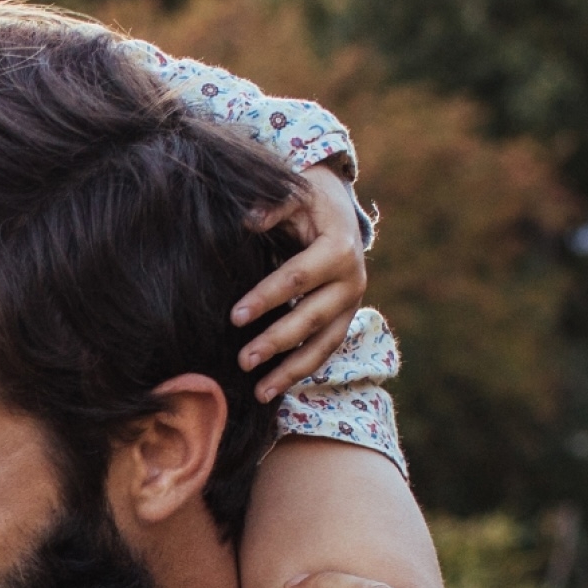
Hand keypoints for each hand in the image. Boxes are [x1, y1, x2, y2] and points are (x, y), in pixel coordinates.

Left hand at [234, 166, 367, 400]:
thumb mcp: (295, 195)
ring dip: (292, 370)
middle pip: (311, 318)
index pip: (298, 278)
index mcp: (338, 249)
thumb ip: (273, 208)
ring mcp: (351, 305)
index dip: (267, 297)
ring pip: (324, 345)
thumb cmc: (310, 201)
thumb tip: (247, 221)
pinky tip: (275, 387)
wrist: (340, 208)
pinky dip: (301, 370)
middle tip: (243, 360)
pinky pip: (324, 349)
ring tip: (260, 392)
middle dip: (277, 341)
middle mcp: (351, 281)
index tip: (235, 315)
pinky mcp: (344, 319)